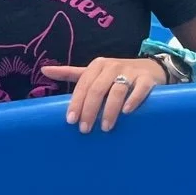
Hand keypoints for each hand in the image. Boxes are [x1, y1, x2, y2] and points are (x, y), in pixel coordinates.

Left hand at [41, 57, 166, 132]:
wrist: (151, 69)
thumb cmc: (117, 74)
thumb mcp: (94, 73)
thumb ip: (71, 73)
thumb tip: (44, 69)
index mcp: (97, 65)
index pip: (83, 85)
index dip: (76, 103)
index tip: (71, 121)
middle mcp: (113, 66)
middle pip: (98, 89)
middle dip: (90, 110)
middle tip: (85, 129)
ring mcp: (131, 72)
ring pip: (117, 91)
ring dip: (110, 110)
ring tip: (105, 127)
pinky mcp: (147, 79)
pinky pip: (140, 89)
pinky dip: (133, 100)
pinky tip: (127, 112)